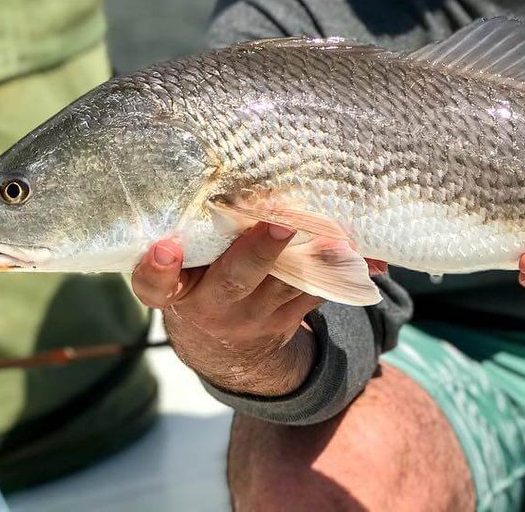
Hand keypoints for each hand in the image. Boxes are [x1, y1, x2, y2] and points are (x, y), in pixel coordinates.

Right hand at [131, 224, 388, 397]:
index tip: (166, 246)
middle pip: (236, 279)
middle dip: (260, 250)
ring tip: (339, 236)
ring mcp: (255, 317)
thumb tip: (213, 176)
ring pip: (288, 282)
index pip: (154, 286)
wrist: (222, 348)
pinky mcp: (290, 318)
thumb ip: (193, 238)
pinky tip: (370, 257)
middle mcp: (213, 307)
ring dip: (317, 257)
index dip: (157, 267)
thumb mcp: (181, 271)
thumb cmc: (197, 284)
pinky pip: (319, 290)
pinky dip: (343, 270)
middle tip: (280, 222)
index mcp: (176, 293)